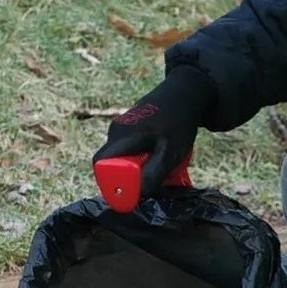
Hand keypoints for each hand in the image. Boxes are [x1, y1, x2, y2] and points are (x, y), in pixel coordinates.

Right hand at [92, 67, 213, 198]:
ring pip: (124, 158)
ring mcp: (122, 128)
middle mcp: (116, 132)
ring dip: (140, 168)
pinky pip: (131, 151)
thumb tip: (138, 194)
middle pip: (112, 164)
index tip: (130, 194)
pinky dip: (144, 158)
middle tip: (154, 180)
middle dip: (130, 178)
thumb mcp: (170, 152)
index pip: (101, 164)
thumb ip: (153, 173)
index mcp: (121, 136)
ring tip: (162, 165)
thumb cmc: (179, 122)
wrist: (185, 93)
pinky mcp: (130, 128)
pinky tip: (161, 155)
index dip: (110, 183)